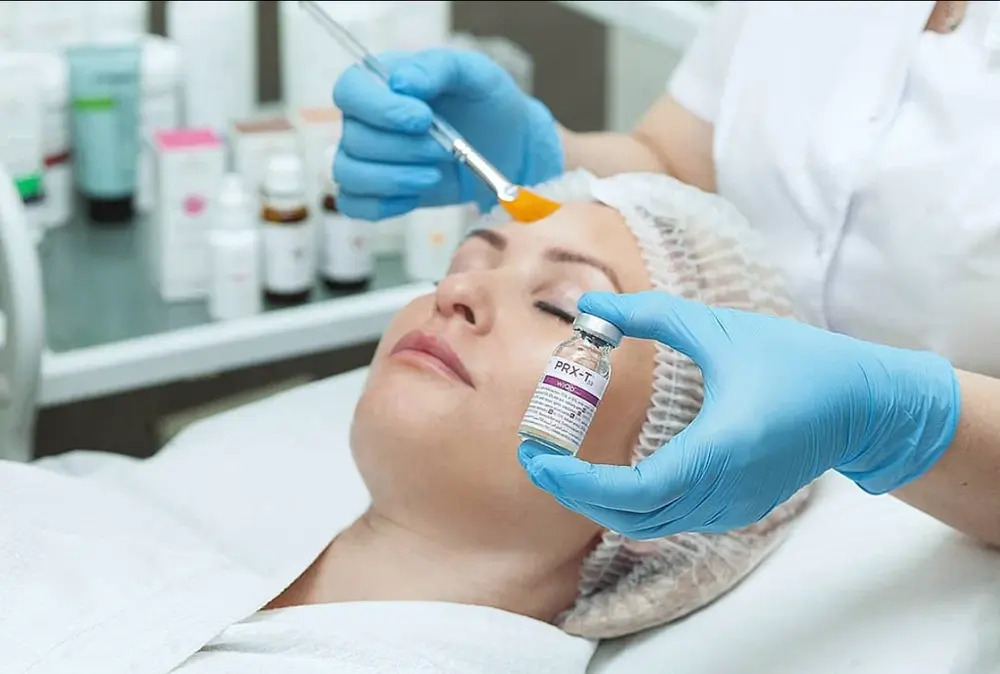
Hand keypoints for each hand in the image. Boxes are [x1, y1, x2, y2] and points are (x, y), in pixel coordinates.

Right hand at [332, 48, 563, 219]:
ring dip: (394, 179)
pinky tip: (415, 196)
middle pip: (354, 139)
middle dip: (403, 149)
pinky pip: (355, 204)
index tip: (422, 119)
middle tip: (446, 150)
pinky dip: (383, 205)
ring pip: (349, 174)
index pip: (350, 91)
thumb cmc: (487, 103)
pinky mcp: (378, 191)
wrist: (508, 148)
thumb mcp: (474, 73)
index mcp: (380, 81)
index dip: (379, 109)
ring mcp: (367, 157)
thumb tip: (400, 82)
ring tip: (434, 175)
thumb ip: (437, 67)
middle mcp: (365, 118)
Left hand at [518, 290, 960, 537]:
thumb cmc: (795, 360)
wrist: (861, 405)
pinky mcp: (736, 510)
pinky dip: (630, 503)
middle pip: (630, 516)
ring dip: (598, 501)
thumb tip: (590, 304)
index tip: (538, 458)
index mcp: (718, 451)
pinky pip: (670, 520)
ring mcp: (730, 509)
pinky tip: (604, 475)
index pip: (633, 491)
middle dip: (573, 492)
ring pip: (647, 524)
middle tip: (533, 457)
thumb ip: (652, 316)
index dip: (578, 482)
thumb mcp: (720, 329)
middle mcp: (722, 492)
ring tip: (558, 464)